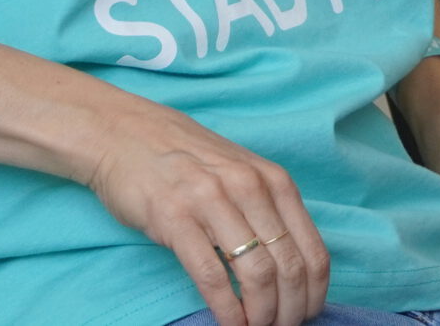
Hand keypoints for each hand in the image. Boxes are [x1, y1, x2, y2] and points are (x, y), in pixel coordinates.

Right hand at [81, 88, 330, 325]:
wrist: (125, 133)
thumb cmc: (186, 159)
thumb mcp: (240, 174)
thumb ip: (268, 211)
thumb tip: (294, 270)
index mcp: (273, 180)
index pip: (312, 251)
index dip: (314, 294)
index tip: (306, 315)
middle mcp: (249, 187)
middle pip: (289, 268)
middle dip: (289, 311)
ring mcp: (212, 200)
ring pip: (256, 274)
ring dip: (261, 314)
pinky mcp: (174, 218)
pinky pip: (212, 275)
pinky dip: (226, 309)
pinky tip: (229, 322)